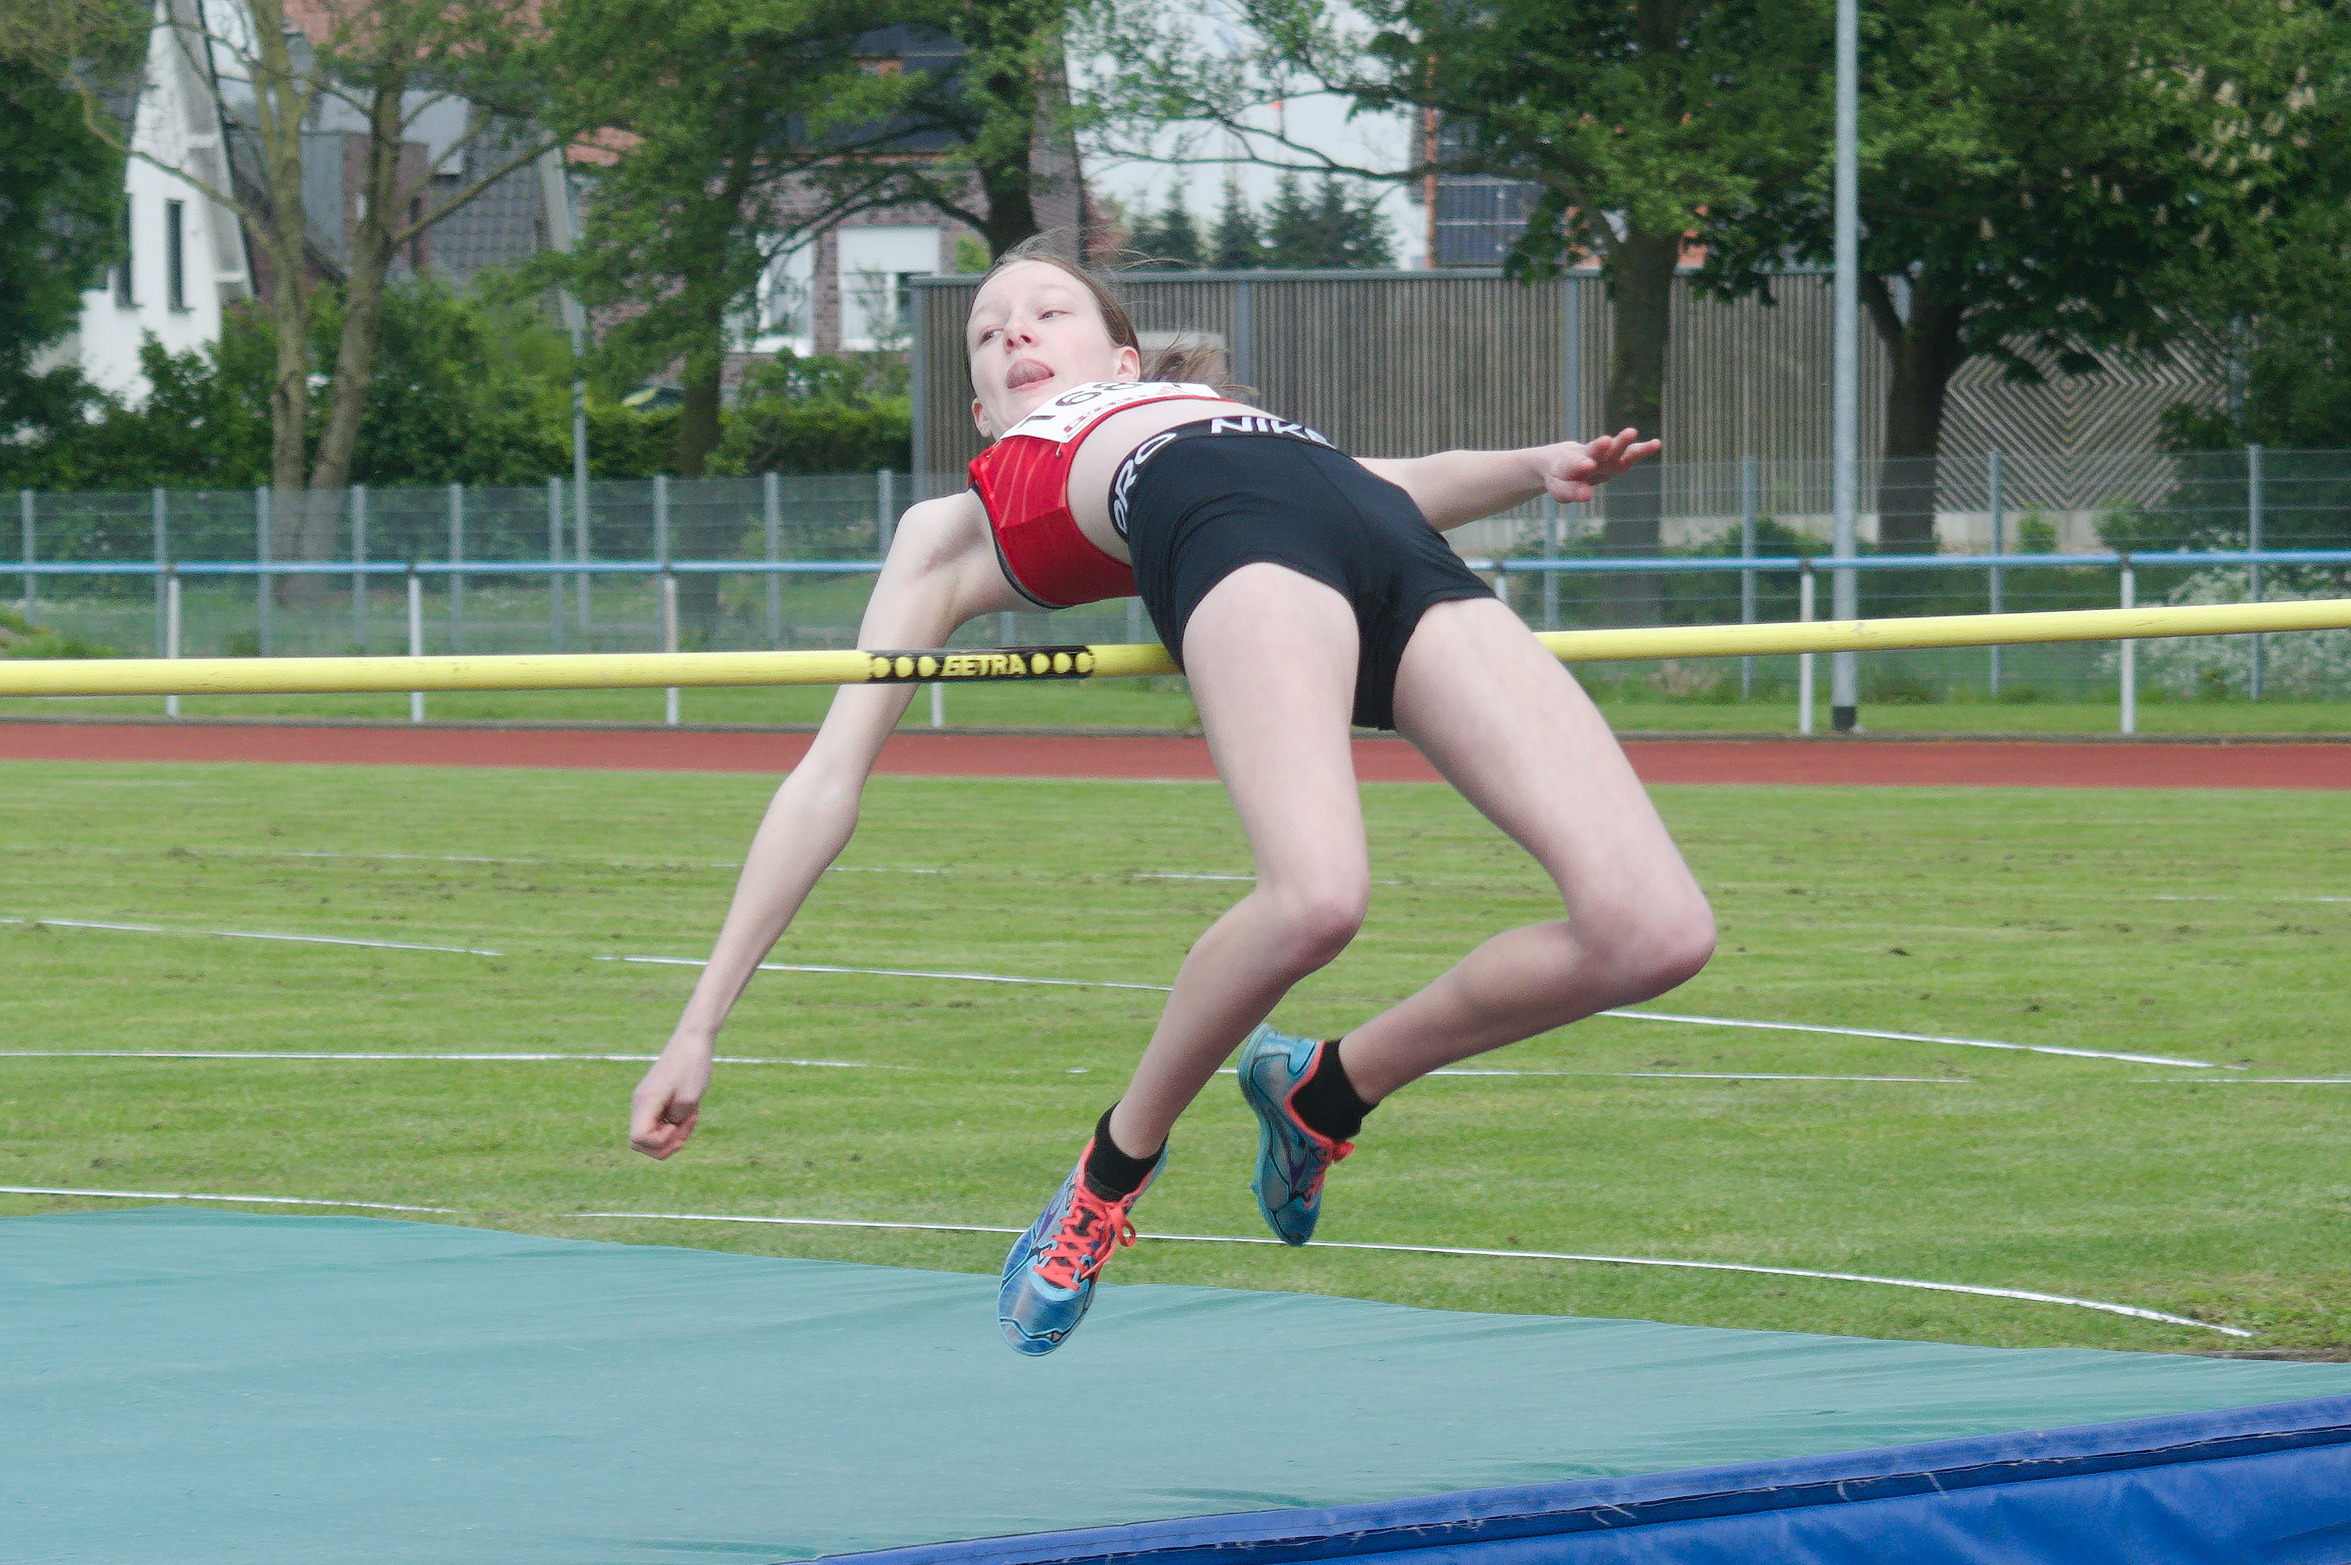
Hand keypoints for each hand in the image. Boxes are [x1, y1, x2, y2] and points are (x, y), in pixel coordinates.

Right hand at [630, 1037, 713, 1158]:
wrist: (693, 1040)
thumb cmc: (693, 1066)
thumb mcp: (690, 1100)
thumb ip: (676, 1121)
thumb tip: (667, 1129)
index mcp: (645, 1102)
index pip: (638, 1139)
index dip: (659, 1142)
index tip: (676, 1124)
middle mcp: (640, 1104)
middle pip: (640, 1143)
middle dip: (666, 1144)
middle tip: (688, 1127)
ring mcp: (646, 1102)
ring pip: (651, 1135)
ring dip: (673, 1135)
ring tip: (693, 1117)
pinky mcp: (654, 1100)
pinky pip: (659, 1123)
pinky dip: (675, 1124)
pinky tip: (691, 1112)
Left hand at [1537, 429, 1659, 502]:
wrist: (1561, 460)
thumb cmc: (1560, 477)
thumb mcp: (1559, 489)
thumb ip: (1571, 491)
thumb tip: (1588, 495)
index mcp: (1568, 464)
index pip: (1574, 464)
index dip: (1580, 465)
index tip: (1587, 465)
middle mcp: (1587, 455)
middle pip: (1594, 450)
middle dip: (1601, 447)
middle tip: (1606, 440)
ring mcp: (1603, 456)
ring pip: (1614, 449)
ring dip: (1622, 442)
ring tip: (1631, 432)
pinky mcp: (1616, 457)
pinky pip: (1630, 453)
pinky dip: (1642, 449)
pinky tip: (1656, 443)